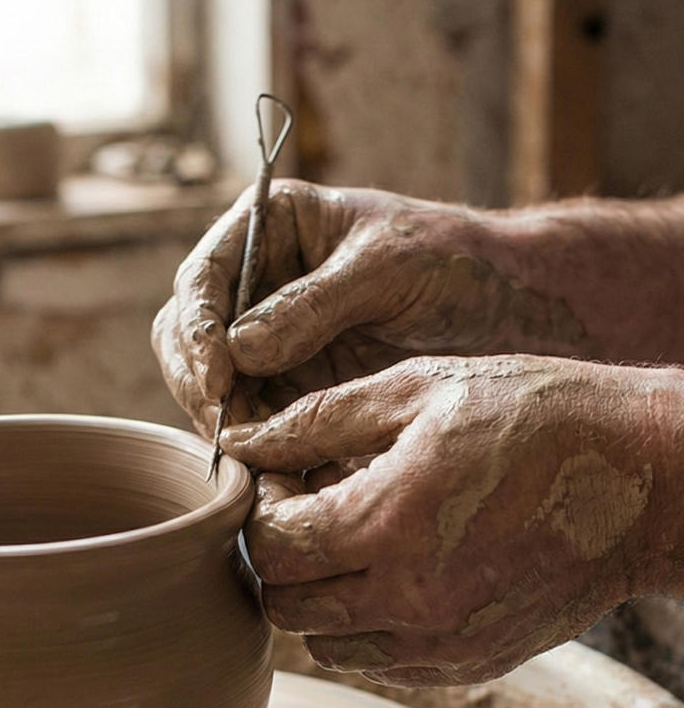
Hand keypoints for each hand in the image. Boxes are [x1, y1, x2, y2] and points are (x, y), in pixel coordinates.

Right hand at [152, 181, 592, 436]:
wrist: (520, 315)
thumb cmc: (461, 266)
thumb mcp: (390, 268)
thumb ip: (313, 304)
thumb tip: (238, 350)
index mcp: (269, 231)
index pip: (201, 281)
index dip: (197, 330)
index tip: (220, 375)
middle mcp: (256, 291)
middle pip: (186, 343)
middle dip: (199, 387)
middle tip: (228, 430)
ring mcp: (271, 351)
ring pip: (211, 396)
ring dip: (223, 428)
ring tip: (255, 458)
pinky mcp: (294, 402)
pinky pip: (253, 432)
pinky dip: (255, 456)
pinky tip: (276, 476)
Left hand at [220, 355, 681, 686]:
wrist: (644, 480)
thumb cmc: (535, 416)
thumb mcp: (420, 390)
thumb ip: (317, 419)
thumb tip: (240, 440)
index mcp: (388, 523)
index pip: (270, 546)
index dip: (259, 510)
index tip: (281, 478)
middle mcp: (409, 599)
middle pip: (285, 605)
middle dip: (279, 557)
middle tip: (306, 509)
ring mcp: (442, 643)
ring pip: (325, 644)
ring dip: (319, 596)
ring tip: (352, 540)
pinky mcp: (471, 665)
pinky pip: (382, 663)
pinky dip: (368, 626)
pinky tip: (397, 569)